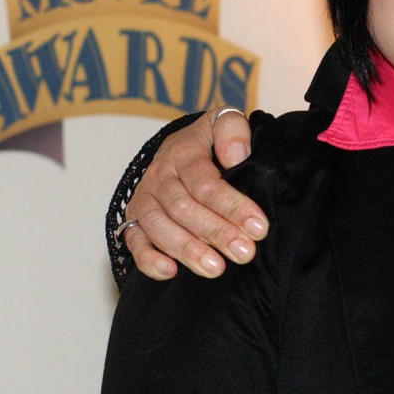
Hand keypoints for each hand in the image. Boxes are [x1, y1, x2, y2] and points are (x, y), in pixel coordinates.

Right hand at [122, 108, 266, 278]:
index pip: (206, 183)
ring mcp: (145, 199)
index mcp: (183, 153)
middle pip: (184, 208)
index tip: (259, 227)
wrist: (183, 144)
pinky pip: (134, 241)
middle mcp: (159, 176)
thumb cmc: (211, 139)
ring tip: (216, 268)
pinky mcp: (135, 219)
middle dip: (216, 233)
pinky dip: (148, 259)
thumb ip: (233, 130)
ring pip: (159, 227)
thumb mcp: (225, 121)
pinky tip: (170, 272)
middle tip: (245, 253)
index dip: (232, 206)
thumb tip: (236, 155)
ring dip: (187, 250)